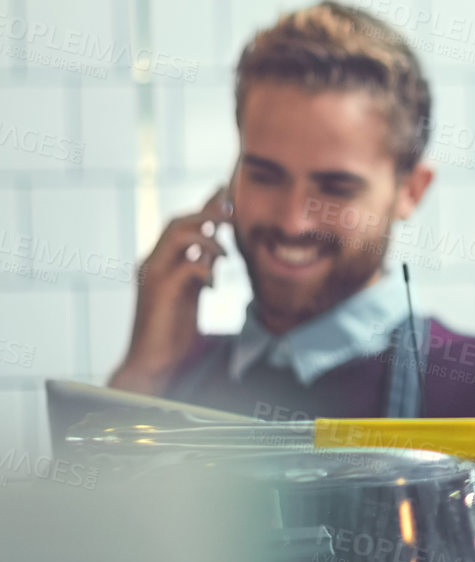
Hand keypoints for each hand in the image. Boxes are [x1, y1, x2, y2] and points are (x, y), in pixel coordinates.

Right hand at [109, 187, 229, 394]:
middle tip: (234, 209)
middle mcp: (155, 264)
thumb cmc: (177, 340)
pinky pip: (186, 264)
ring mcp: (153, 275)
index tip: (227, 195)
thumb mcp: (197, 301)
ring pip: (177, 233)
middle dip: (208, 211)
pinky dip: (205, 268)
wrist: (156, 367)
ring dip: (208, 235)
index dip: (205, 208)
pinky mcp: (159, 290)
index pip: (184, 227)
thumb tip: (230, 266)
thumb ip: (208, 280)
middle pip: (178, 222)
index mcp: (164, 265)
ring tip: (226, 251)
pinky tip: (213, 285)